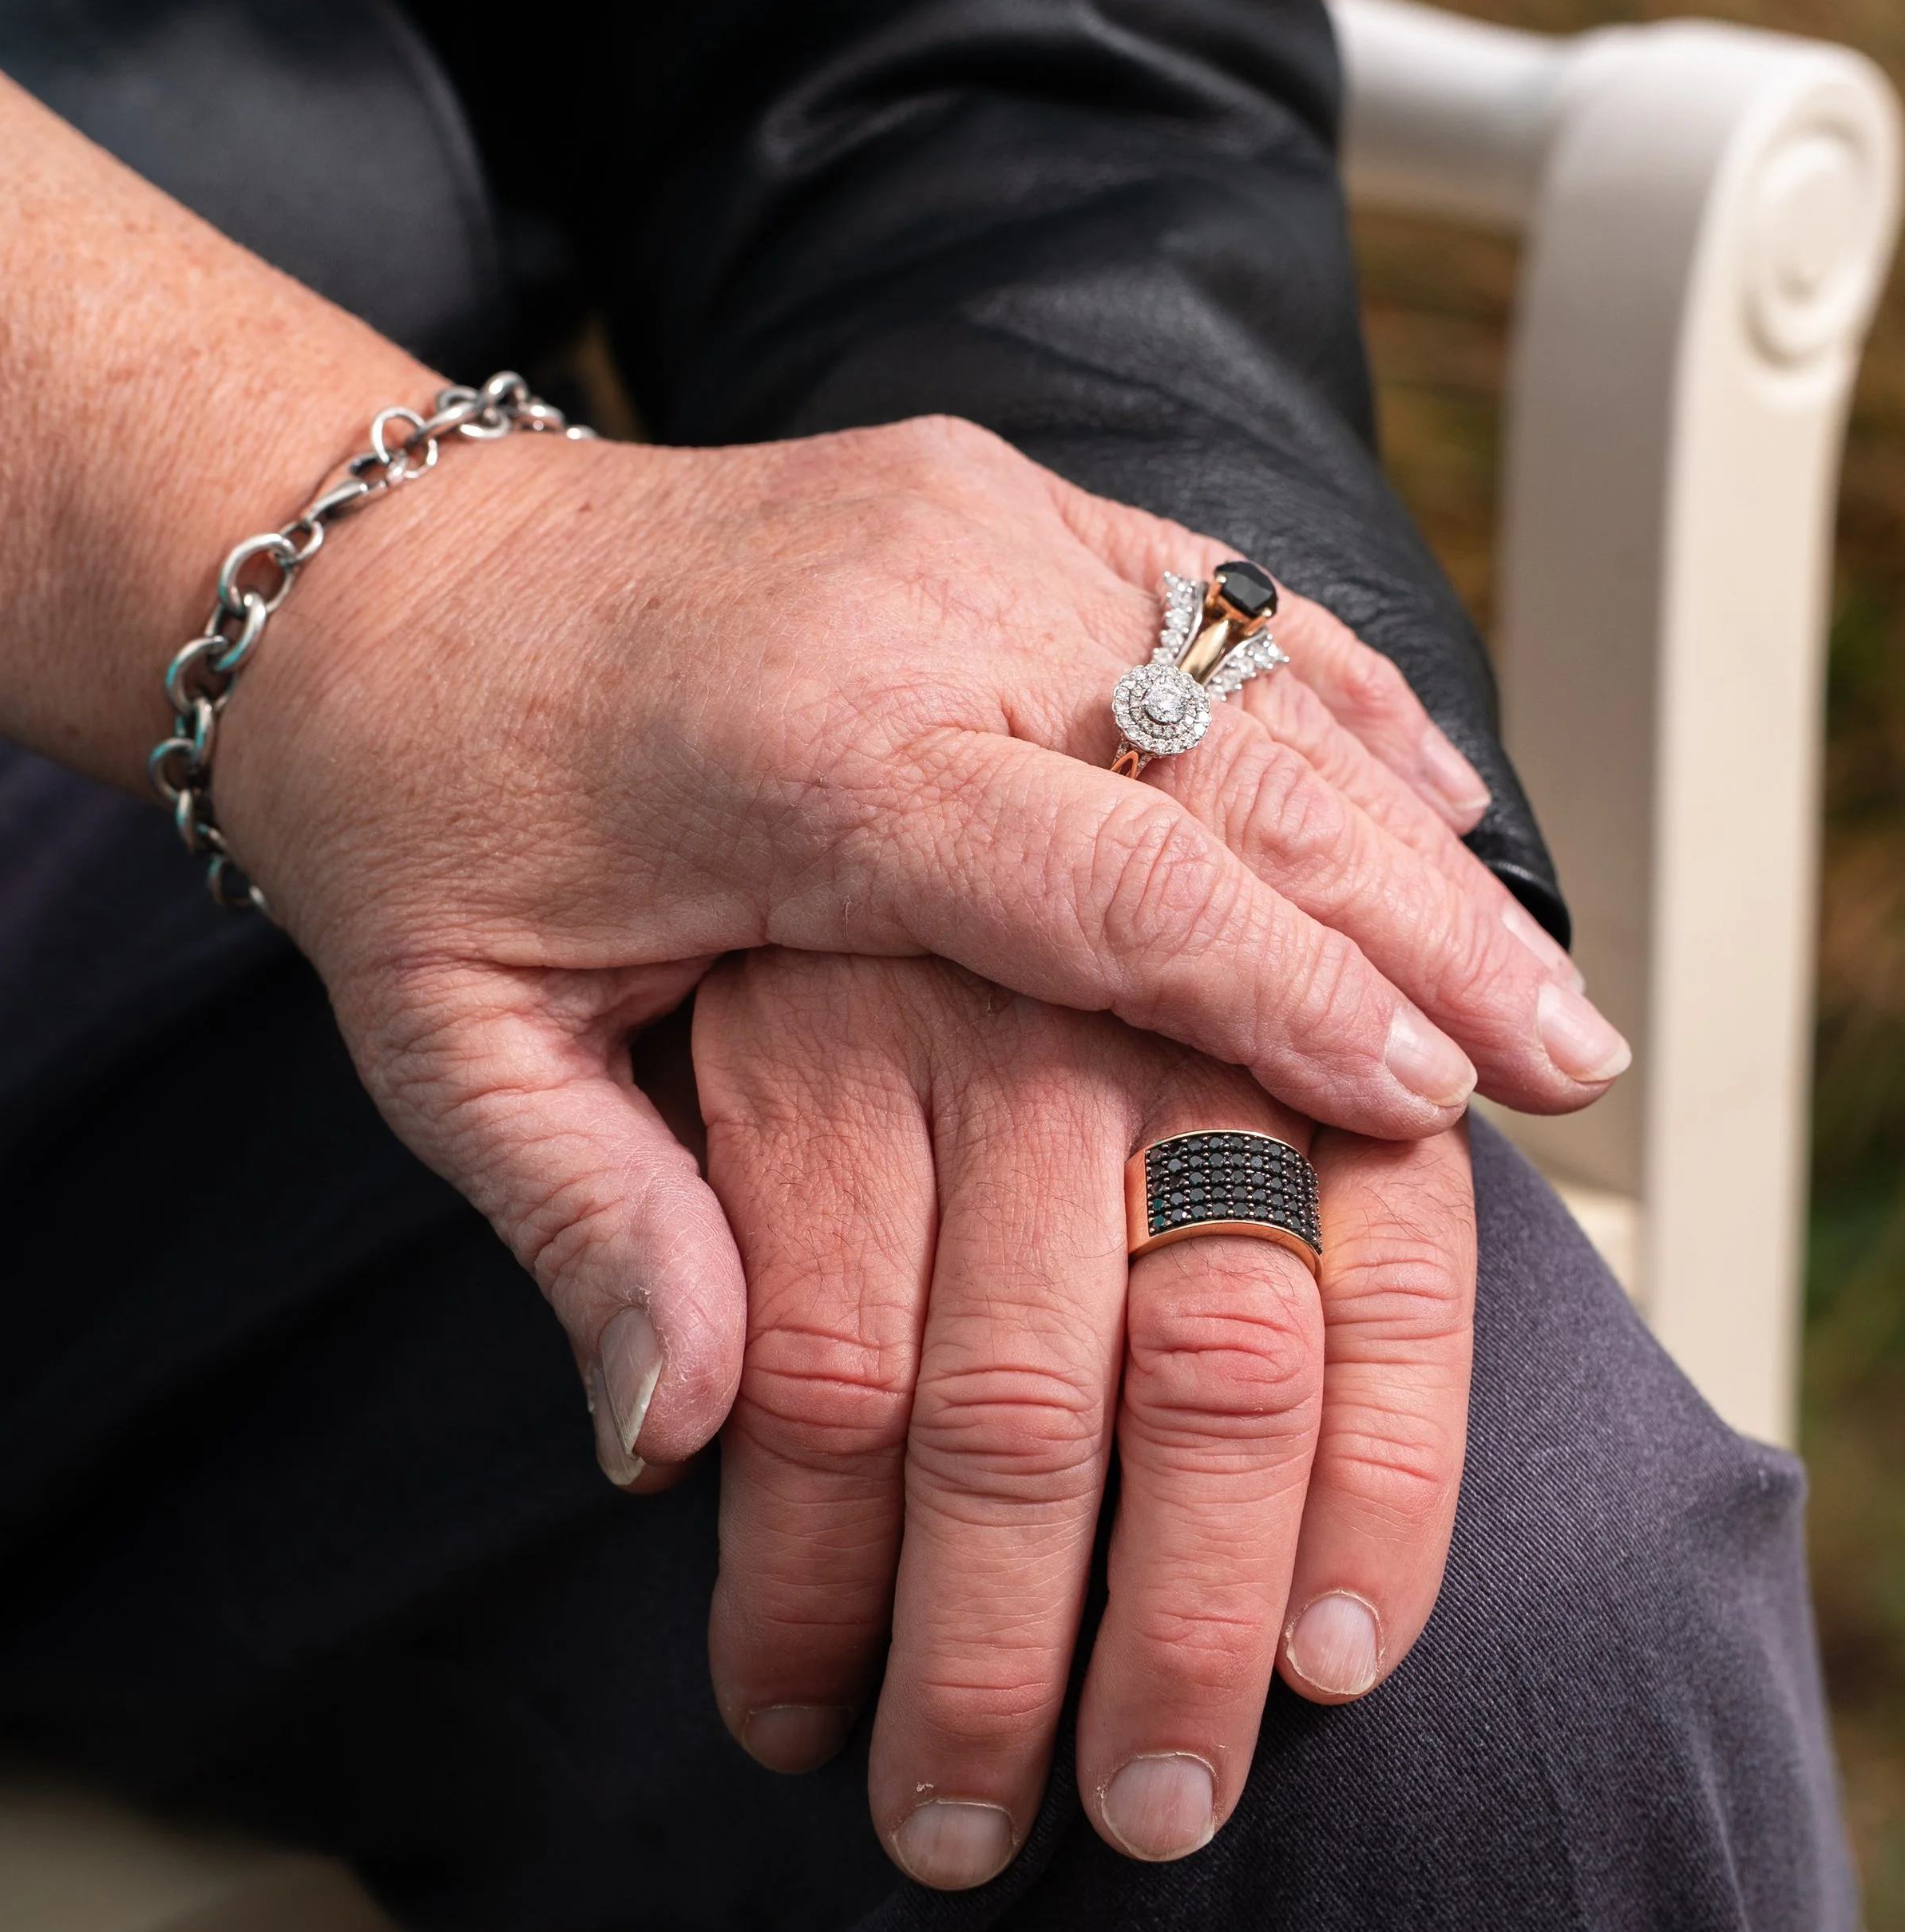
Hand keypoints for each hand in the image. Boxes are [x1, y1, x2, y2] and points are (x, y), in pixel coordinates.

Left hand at [216, 411, 1606, 1472]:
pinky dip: (1328, 690)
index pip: (1099, 881)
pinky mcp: (983, 491)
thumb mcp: (452, 1034)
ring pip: (1250, 676)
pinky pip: (1204, 585)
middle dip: (1413, 924)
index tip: (1424, 1099)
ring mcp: (964, 522)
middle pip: (1227, 771)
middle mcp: (915, 605)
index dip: (1279, 989)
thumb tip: (674, 1440)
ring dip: (1407, 827)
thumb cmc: (416, 813)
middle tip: (1561, 1061)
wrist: (370, 566)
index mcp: (799, 750)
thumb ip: (583, 1218)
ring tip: (1539, 970)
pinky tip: (1433, 784)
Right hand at [694, 951, 1474, 1879]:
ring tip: (950, 1814)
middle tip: (1142, 1814)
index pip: (1391, 1305)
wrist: (860, 746)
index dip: (1384, 1517)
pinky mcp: (794, 1072)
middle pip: (1211, 1387)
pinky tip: (786, 1672)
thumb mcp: (1243, 1064)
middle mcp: (1157, 1036)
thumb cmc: (1084, 985)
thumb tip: (1335, 1626)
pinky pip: (803, 1359)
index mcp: (1304, 1040)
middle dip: (1179, 1642)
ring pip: (996, 1414)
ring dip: (969, 1655)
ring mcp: (970, 1046)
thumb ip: (1324, 1266)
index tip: (1331, 1683)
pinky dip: (788, 1549)